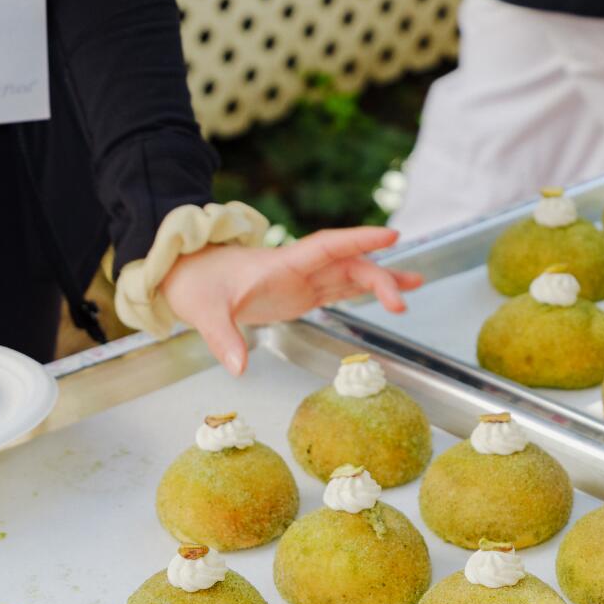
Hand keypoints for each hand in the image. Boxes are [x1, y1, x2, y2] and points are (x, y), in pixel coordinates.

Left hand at [158, 225, 424, 373]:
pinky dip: (365, 291)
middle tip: (403, 301)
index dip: (358, 241)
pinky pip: (340, 289)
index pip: (328, 247)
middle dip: (378, 278)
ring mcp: (301, 281)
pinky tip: (387, 296)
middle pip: (348, 266)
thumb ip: (223, 338)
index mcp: (281, 265)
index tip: (390, 236)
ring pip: (350, 275)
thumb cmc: (196, 286)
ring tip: (418, 284)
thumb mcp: (204, 313)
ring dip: (381, 280)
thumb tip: (239, 367)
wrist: (185, 276)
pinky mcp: (300, 295)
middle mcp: (298, 269)